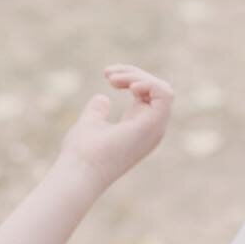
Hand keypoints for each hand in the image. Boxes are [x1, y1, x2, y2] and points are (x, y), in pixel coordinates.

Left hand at [59, 64, 173, 190]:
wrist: (80, 170)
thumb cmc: (82, 153)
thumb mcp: (90, 124)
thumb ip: (97, 112)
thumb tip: (102, 98)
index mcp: (139, 127)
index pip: (148, 94)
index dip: (131, 77)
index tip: (106, 74)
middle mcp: (151, 128)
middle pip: (157, 89)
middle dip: (134, 73)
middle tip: (108, 74)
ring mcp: (154, 128)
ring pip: (162, 89)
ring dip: (138, 76)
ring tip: (112, 78)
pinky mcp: (153, 126)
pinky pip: (165, 95)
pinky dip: (150, 84)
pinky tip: (129, 85)